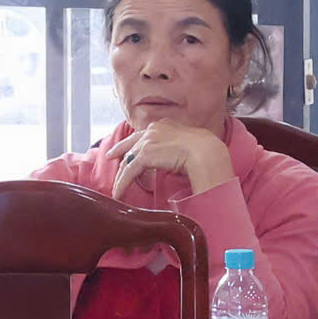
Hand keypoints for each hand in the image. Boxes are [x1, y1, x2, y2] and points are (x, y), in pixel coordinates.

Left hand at [110, 121, 233, 200]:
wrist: (205, 152)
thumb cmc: (204, 151)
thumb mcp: (187, 144)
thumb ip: (175, 147)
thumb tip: (174, 157)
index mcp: (163, 125)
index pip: (142, 135)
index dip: (130, 143)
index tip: (121, 149)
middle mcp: (153, 130)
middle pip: (131, 145)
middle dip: (119, 154)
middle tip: (111, 161)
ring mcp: (148, 141)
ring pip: (128, 160)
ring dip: (121, 176)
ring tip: (117, 188)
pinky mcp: (145, 154)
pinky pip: (129, 171)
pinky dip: (122, 184)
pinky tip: (119, 193)